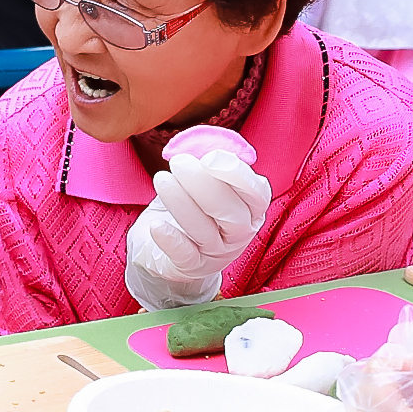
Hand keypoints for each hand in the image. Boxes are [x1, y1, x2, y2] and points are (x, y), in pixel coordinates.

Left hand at [124, 150, 271, 311]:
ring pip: (206, 230)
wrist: (167, 246)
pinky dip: (171, 240)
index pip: (256, 192)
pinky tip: (156, 225)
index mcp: (251, 207)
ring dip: (182, 203)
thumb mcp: (202, 183)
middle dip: (204, 185)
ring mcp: (218, 253)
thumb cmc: (191, 206)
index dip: (236, 174)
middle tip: (178, 163)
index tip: (209, 157)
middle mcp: (241, 232)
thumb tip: (201, 144)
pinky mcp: (192, 267)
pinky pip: (185, 255)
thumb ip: (207, 165)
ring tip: (161, 179)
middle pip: (231, 212)